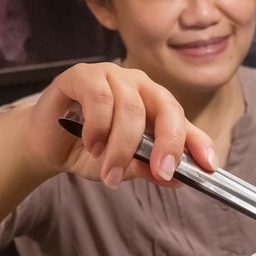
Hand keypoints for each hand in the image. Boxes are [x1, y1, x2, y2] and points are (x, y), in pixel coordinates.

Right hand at [21, 62, 216, 187]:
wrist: (47, 144)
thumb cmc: (89, 150)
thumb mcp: (125, 166)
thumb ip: (150, 168)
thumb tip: (179, 180)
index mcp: (154, 104)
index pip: (184, 120)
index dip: (198, 142)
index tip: (208, 166)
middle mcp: (138, 85)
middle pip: (166, 107)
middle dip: (168, 143)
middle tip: (162, 173)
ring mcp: (111, 76)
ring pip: (130, 108)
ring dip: (122, 147)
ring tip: (110, 172)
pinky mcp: (81, 75)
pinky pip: (99, 97)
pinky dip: (98, 127)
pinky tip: (91, 144)